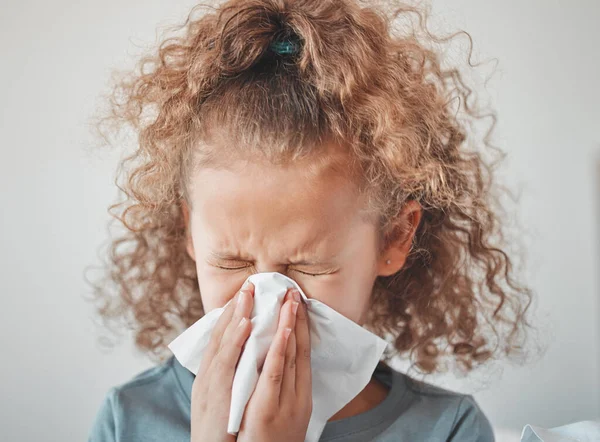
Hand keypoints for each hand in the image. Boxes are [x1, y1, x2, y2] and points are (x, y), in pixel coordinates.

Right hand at [190, 281, 254, 441]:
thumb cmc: (221, 431)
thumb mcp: (225, 398)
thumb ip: (233, 376)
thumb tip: (248, 359)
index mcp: (211, 374)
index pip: (223, 337)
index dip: (233, 314)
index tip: (246, 294)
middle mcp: (206, 374)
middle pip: (220, 333)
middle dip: (235, 307)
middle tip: (250, 284)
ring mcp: (208, 383)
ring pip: (223, 342)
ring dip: (235, 316)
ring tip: (248, 294)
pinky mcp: (215, 394)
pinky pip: (227, 362)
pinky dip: (235, 340)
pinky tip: (245, 323)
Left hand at [237, 288, 311, 441]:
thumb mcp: (280, 411)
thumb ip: (280, 386)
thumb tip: (276, 362)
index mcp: (298, 394)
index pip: (300, 353)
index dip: (300, 327)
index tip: (297, 303)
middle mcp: (296, 395)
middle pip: (297, 350)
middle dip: (295, 320)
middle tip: (294, 291)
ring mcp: (284, 402)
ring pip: (289, 357)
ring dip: (290, 327)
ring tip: (290, 301)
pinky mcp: (267, 410)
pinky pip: (275, 375)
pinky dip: (280, 352)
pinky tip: (284, 332)